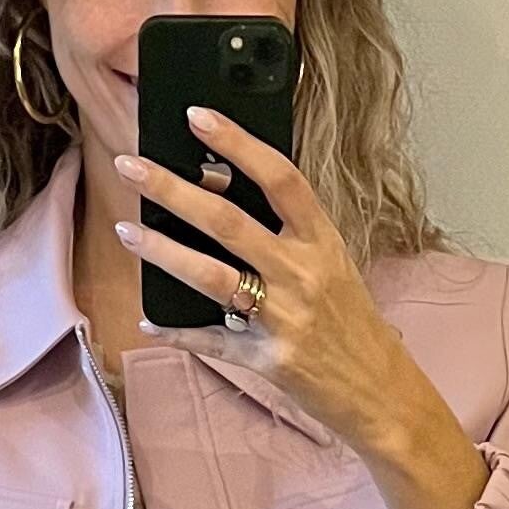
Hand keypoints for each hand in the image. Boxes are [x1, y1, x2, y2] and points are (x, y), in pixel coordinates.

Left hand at [112, 111, 488, 508]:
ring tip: (126, 230)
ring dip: (162, 251)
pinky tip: (149, 321)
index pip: (280, 178)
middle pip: (229, 222)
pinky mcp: (270, 361)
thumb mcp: (330, 267)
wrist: (382, 393)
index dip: (238, 143)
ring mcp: (286, 318)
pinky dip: (177, 331)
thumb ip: (283, 236)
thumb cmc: (350, 322)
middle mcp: (305, 274)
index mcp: (322, 242)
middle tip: (130, 165)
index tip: (197, 115)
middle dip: (172, 189)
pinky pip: (212, 341)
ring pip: (212, 277)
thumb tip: (214, 195)